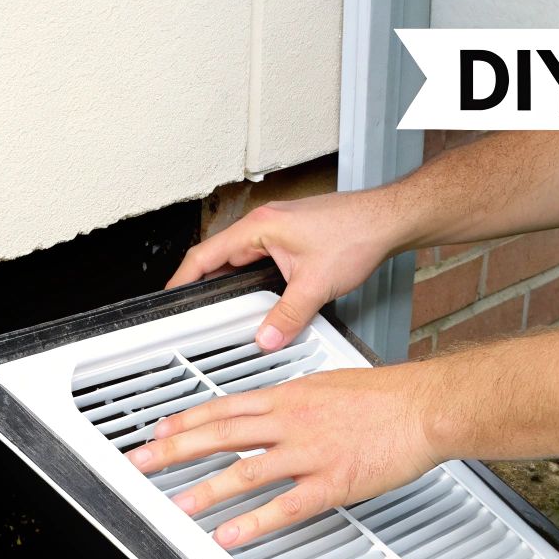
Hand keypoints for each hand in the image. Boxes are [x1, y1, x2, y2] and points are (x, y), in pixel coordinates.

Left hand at [128, 364, 444, 547]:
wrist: (425, 406)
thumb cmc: (386, 397)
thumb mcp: (329, 384)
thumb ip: (295, 400)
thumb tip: (271, 408)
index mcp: (289, 396)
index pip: (224, 407)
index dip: (186, 419)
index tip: (159, 429)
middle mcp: (291, 421)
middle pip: (221, 435)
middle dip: (175, 450)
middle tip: (143, 462)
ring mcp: (310, 453)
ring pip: (246, 470)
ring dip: (206, 489)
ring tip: (177, 506)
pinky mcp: (332, 483)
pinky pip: (286, 506)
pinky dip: (254, 522)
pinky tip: (231, 535)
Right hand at [167, 191, 403, 349]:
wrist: (387, 220)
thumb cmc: (357, 233)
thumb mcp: (315, 285)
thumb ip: (287, 316)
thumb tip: (266, 338)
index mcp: (259, 227)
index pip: (205, 255)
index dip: (183, 279)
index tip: (171, 297)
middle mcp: (265, 224)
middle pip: (220, 257)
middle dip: (205, 284)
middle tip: (194, 309)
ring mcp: (279, 229)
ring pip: (242, 259)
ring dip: (232, 281)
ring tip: (222, 307)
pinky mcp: (293, 236)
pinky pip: (260, 259)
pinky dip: (253, 279)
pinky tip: (260, 296)